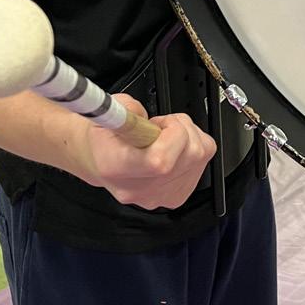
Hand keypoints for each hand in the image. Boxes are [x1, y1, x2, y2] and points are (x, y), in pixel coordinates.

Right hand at [77, 94, 216, 209]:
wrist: (101, 158)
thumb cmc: (105, 137)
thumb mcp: (109, 110)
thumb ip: (128, 108)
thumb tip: (140, 112)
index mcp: (116, 167)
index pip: (159, 161)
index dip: (171, 133)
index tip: (157, 123)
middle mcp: (138, 188)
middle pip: (189, 154)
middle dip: (180, 126)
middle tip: (159, 126)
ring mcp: (159, 195)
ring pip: (200, 154)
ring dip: (188, 135)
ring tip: (164, 136)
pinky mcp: (176, 196)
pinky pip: (204, 160)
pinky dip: (194, 146)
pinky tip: (173, 147)